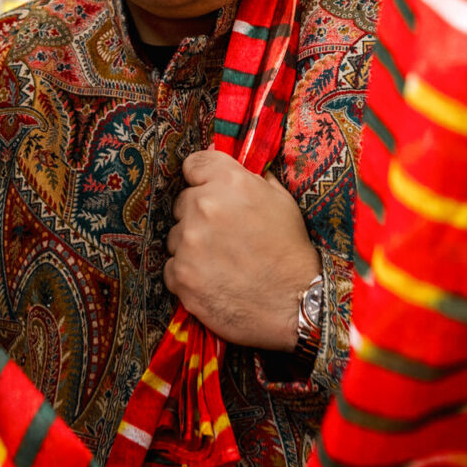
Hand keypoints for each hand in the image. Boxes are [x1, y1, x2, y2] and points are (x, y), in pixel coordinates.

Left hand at [165, 150, 321, 350]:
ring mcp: (189, 242)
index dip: (201, 178)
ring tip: (221, 262)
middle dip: (198, 216)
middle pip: (183, 202)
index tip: (207, 189)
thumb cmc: (291, 251)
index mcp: (229, 181)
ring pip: (176, 236)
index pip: (194, 163)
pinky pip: (172, 268)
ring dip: (191, 246)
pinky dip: (187, 275)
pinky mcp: (181, 276)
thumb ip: (252, 178)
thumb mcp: (281, 201)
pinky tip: (212, 281)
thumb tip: (235, 165)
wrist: (295, 303)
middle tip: (223, 236)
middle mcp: (204, 206)